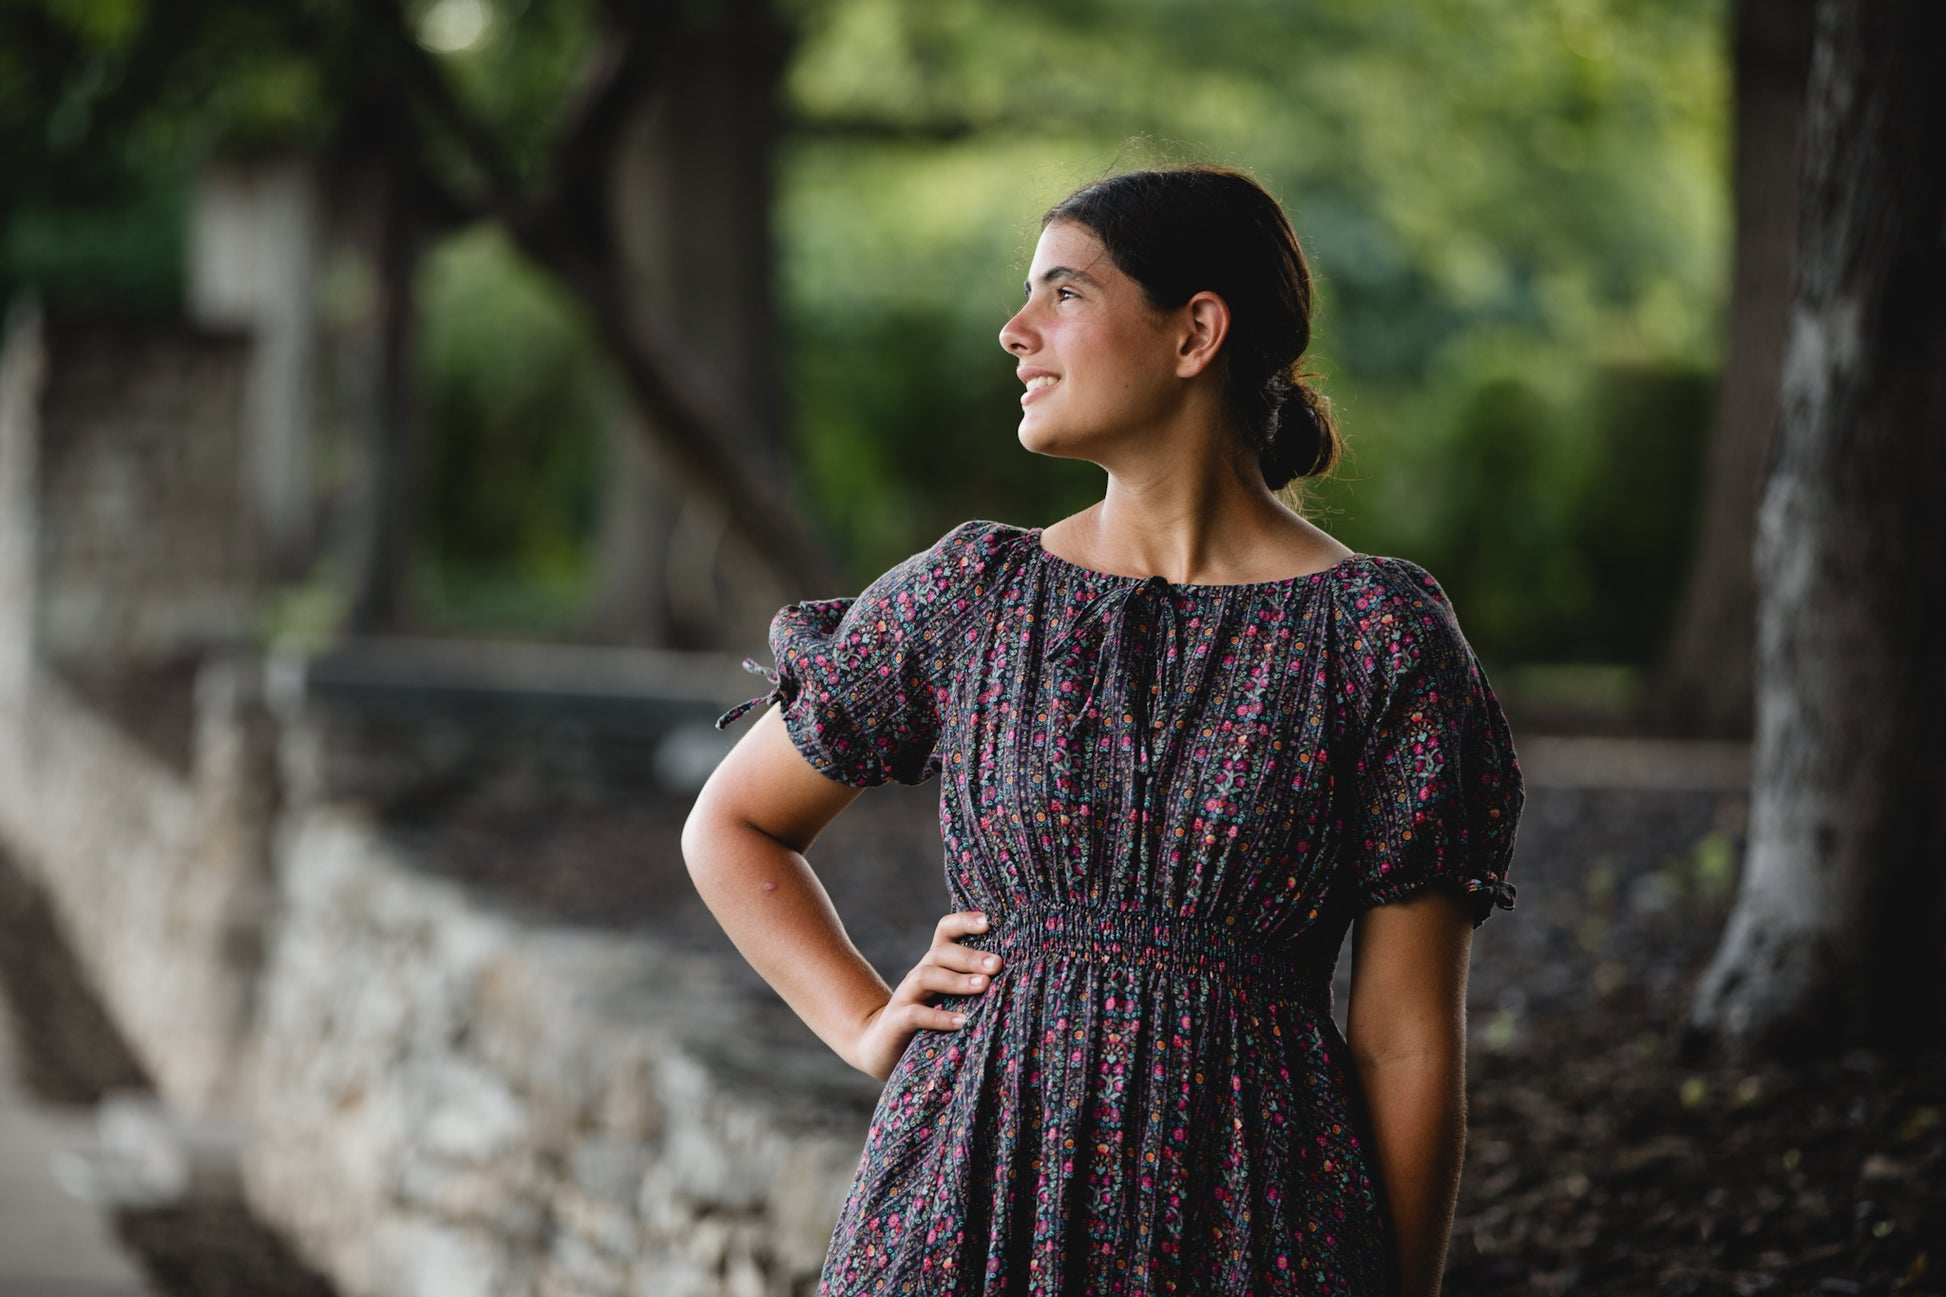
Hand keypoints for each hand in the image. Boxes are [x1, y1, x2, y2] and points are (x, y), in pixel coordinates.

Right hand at [849, 910, 1003, 1083]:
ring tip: (983, 986)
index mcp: (936, 963)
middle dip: (970, 955)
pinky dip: (940, 1017)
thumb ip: (976, 986)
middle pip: (941, 951)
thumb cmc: (930, 1022)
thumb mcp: (952, 1000)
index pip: (946, 930)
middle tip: (998, 964)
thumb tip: (1024, 979)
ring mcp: (906, 995)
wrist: (882, 1047)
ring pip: (927, 975)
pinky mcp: (897, 1021)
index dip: (964, 921)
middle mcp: (920, 974)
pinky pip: (916, 1014)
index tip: (990, 921)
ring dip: (957, 980)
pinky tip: (962, 1022)